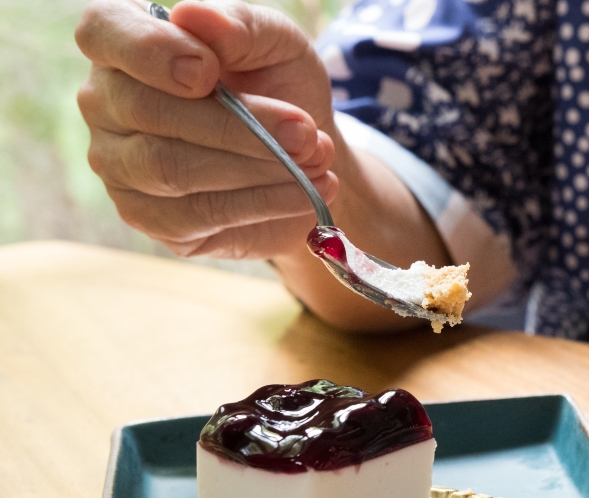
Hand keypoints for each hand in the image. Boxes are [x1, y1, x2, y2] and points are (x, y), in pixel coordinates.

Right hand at [76, 0, 338, 258]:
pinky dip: (261, 204)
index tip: (208, 72)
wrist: (303, 151)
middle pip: (148, 112)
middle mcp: (105, 102)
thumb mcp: (276, 43)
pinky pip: (197, 214)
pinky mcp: (148, 216)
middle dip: (240, 126)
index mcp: (123, 41)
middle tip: (305, 133)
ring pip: (173, 168)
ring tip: (316, 160)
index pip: (103, 32)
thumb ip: (239, 26)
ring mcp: (118, 164)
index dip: (151, 52)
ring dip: (258, 168)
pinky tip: (305, 192)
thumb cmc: (277, 82)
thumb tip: (194, 16)